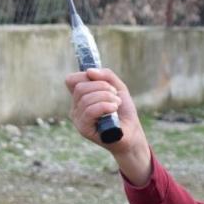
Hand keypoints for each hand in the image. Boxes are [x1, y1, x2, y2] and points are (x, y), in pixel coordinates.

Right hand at [65, 68, 151, 184]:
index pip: (71, 80)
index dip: (86, 76)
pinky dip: (105, 106)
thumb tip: (89, 71)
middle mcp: (75, 107)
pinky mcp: (83, 129)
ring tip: (116, 104)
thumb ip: (106, 75)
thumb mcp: (118, 87)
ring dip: (107, 97)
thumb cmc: (123, 110)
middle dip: (102, 86)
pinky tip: (114, 109)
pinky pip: (90, 111)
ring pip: (86, 98)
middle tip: (115, 95)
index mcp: (80, 97)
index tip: (103, 82)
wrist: (131, 131)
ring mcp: (78, 119)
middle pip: (80, 87)